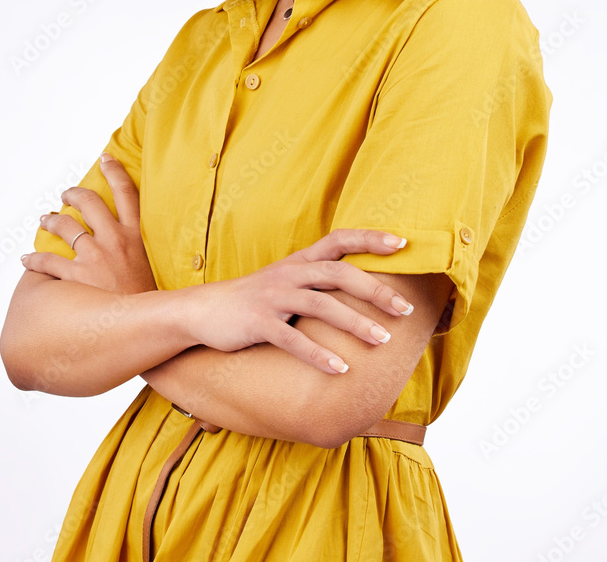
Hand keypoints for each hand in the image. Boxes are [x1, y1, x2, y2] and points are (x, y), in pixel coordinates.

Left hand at [21, 153, 156, 293]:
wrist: (147, 322)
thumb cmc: (147, 297)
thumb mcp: (151, 264)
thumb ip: (139, 248)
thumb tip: (129, 241)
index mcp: (136, 235)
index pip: (127, 193)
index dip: (115, 171)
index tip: (106, 159)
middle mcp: (115, 240)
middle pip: (91, 203)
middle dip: (75, 194)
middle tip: (67, 194)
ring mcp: (96, 257)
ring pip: (66, 226)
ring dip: (52, 219)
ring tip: (45, 219)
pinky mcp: (79, 276)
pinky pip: (48, 262)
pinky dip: (33, 259)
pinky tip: (26, 259)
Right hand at [182, 229, 414, 372]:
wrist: (202, 311)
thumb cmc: (253, 299)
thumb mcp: (286, 280)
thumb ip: (318, 280)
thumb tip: (362, 288)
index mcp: (299, 261)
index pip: (340, 239)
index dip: (370, 238)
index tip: (403, 243)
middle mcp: (289, 273)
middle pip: (338, 273)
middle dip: (374, 290)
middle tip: (405, 309)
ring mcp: (273, 297)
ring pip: (321, 305)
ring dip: (355, 323)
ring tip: (382, 340)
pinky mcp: (257, 323)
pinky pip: (292, 339)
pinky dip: (319, 354)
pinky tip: (341, 369)